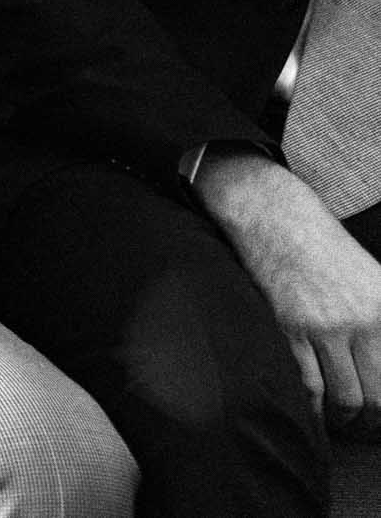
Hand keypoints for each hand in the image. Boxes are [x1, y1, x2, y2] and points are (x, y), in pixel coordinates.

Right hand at [199, 148, 380, 435]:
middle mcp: (363, 323)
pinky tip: (313, 410)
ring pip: (345, 400)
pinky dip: (313, 408)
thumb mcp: (376, 281)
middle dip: (371, 424)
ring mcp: (324, 327)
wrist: (275, 218)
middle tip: (364, 428)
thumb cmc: (325, 250)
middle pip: (378, 399)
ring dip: (344, 421)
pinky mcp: (289, 329)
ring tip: (340, 422)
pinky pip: (308, 387)